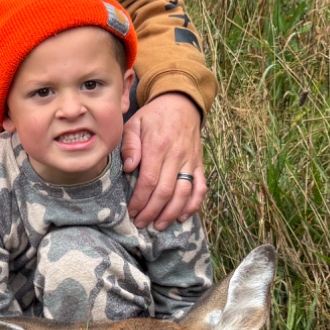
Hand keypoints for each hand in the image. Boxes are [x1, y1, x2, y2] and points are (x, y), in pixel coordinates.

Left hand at [121, 92, 205, 230]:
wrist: (180, 104)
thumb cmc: (153, 116)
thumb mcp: (134, 123)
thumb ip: (130, 145)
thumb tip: (129, 168)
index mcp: (158, 146)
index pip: (149, 180)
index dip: (140, 200)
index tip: (132, 211)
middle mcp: (177, 155)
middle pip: (166, 191)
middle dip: (152, 211)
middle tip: (141, 224)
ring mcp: (190, 161)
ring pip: (184, 193)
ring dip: (172, 213)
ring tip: (159, 225)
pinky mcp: (199, 164)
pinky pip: (200, 187)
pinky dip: (194, 204)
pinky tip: (182, 216)